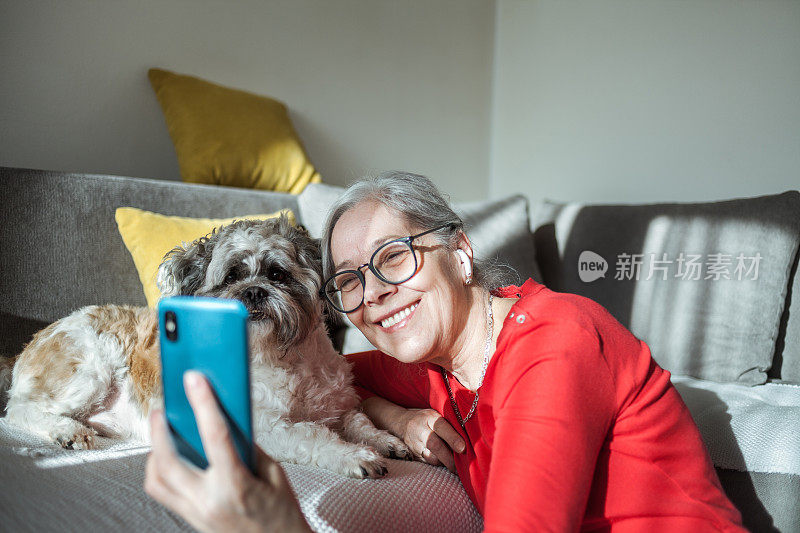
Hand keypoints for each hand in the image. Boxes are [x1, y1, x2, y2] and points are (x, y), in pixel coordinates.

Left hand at [144, 371, 311, 532]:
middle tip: (162, 407)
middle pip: (168, 461)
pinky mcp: (190, 519)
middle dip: (159, 430)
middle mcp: (208, 502)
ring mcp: (195, 513)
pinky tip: (169, 457)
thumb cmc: (282, 512)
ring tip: (162, 431)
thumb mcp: (273, 473)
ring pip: (156, 478)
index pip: (216, 437)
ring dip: (154, 451)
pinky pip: (162, 491)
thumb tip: (225, 420)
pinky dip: (158, 470)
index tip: (194, 379)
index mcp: (236, 487)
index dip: (204, 403)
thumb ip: (247, 447)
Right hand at [397, 408, 465, 473]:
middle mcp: (421, 430)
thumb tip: (470, 434)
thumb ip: (450, 421)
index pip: (441, 426)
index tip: (463, 448)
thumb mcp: (437, 413)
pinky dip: (439, 465)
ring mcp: (416, 444)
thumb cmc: (427, 418)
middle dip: (450, 457)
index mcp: (430, 417)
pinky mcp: (414, 454)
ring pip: (431, 457)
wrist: (402, 423)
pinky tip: (448, 466)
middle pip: (435, 445)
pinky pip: (428, 462)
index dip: (452, 438)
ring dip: (446, 463)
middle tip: (463, 466)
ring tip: (458, 468)